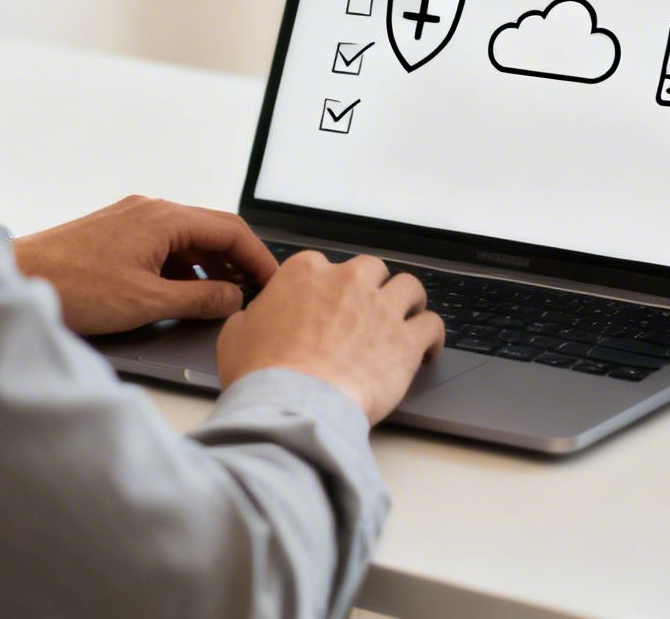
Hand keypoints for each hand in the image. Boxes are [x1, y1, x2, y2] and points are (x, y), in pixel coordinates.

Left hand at [12, 196, 277, 335]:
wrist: (17, 279)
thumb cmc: (74, 287)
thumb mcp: (148, 301)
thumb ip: (199, 298)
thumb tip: (233, 298)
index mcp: (163, 218)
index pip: (229, 229)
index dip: (257, 257)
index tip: (272, 282)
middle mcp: (149, 211)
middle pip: (210, 231)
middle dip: (236, 262)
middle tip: (255, 293)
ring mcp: (131, 221)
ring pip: (186, 240)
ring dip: (208, 268)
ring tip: (221, 300)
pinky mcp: (115, 235)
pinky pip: (162, 247)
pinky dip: (181, 268)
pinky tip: (182, 295)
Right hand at [215, 251, 444, 423]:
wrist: (293, 405)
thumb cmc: (262, 373)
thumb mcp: (236, 333)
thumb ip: (255, 315)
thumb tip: (257, 317)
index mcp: (305, 273)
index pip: (324, 265)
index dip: (327, 288)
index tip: (328, 306)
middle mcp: (348, 281)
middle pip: (372, 270)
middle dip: (371, 288)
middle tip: (367, 313)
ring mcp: (381, 308)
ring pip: (410, 287)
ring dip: (407, 302)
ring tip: (404, 320)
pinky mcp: (406, 340)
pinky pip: (432, 324)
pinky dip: (431, 335)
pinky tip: (426, 348)